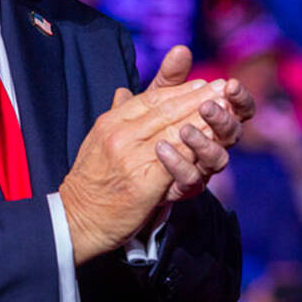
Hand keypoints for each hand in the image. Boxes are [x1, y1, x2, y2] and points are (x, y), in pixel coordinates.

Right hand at [58, 75, 231, 264]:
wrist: (77, 217)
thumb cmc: (91, 180)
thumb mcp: (98, 139)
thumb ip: (117, 113)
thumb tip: (124, 91)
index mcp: (111, 122)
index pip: (151, 99)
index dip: (180, 90)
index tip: (203, 83)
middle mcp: (120, 134)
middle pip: (166, 111)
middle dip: (198, 98)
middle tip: (223, 88)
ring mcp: (131, 157)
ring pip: (174, 131)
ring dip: (203, 119)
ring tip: (224, 109)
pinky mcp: (143, 181)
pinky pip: (176, 160)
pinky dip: (196, 149)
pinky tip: (213, 142)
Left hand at [146, 46, 254, 202]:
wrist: (125, 173)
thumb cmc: (149, 130)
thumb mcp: (155, 101)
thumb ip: (170, 79)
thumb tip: (181, 49)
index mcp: (213, 122)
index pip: (238, 109)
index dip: (240, 98)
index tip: (231, 84)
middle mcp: (214, 145)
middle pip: (232, 133)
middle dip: (223, 118)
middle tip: (208, 106)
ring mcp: (202, 168)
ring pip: (217, 159)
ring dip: (203, 142)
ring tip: (185, 129)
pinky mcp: (185, 188)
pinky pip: (189, 179)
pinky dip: (178, 163)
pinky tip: (161, 148)